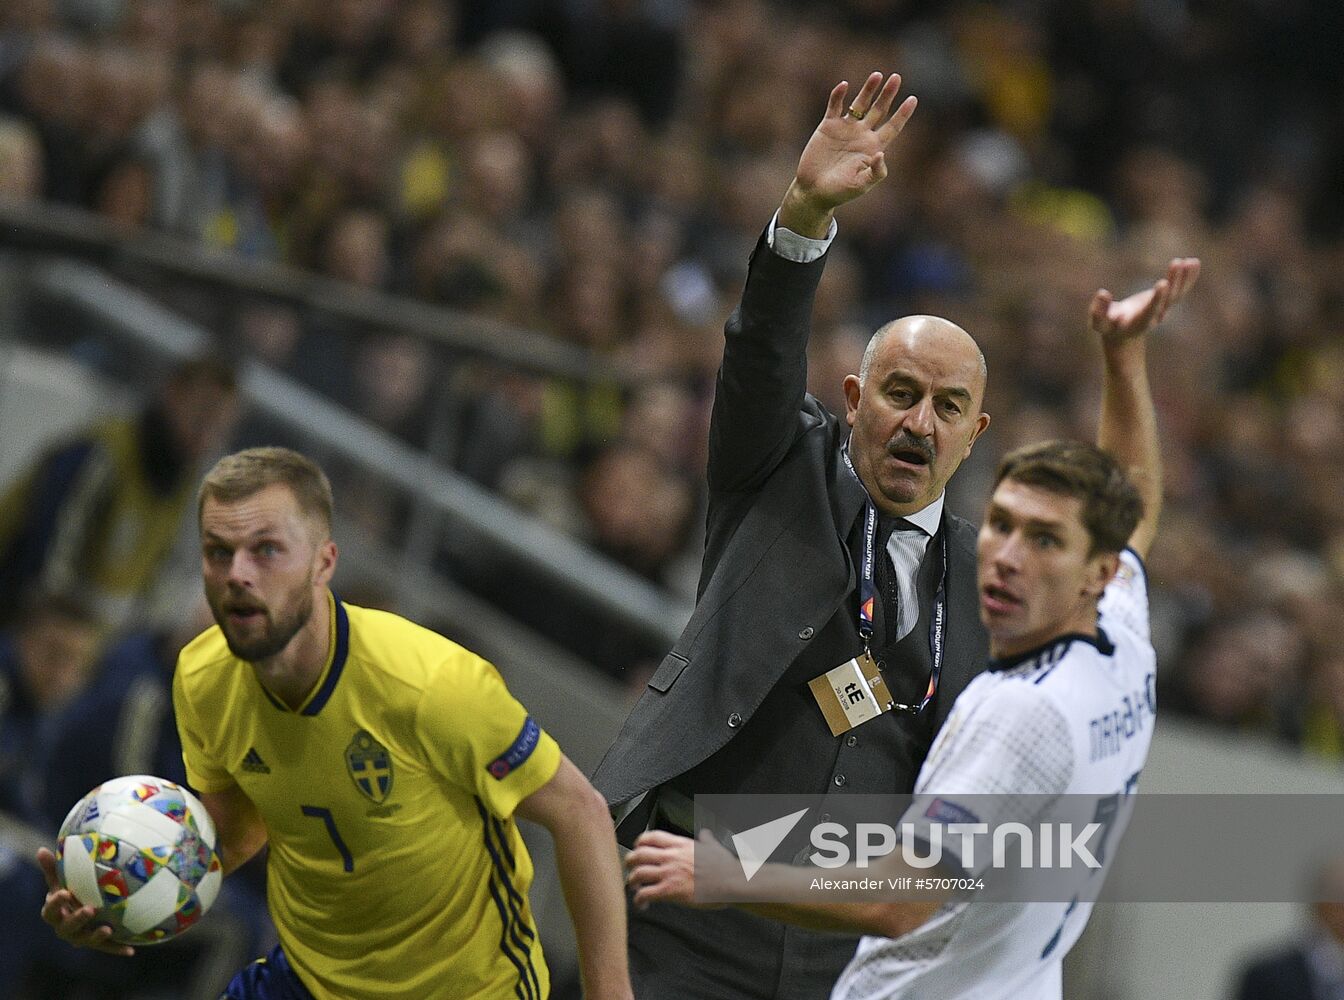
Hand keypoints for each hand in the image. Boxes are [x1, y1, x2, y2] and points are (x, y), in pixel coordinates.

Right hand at [36, 847, 134, 956]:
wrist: (81, 908)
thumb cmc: (70, 890)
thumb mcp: (61, 879)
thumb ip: (53, 867)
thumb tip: (42, 849)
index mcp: (54, 913)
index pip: (50, 910)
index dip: (56, 902)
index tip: (64, 892)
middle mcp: (65, 928)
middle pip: (67, 927)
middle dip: (77, 919)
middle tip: (89, 909)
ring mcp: (80, 937)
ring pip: (85, 940)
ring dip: (96, 936)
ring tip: (107, 929)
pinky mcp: (97, 943)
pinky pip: (107, 948)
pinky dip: (118, 949)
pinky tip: (131, 950)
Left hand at [625, 829, 736, 908]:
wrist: (732, 881)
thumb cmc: (725, 867)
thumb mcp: (714, 847)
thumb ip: (706, 839)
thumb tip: (705, 834)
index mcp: (680, 845)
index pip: (651, 837)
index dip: (639, 842)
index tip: (637, 848)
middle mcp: (671, 856)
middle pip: (639, 853)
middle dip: (629, 861)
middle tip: (630, 868)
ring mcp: (669, 873)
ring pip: (637, 873)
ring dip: (631, 881)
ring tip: (633, 887)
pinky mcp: (670, 891)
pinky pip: (645, 894)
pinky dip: (638, 900)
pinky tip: (641, 905)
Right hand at [780, 72, 917, 235]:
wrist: (814, 191)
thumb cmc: (840, 191)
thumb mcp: (861, 185)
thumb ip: (875, 171)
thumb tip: (881, 153)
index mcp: (873, 147)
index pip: (893, 127)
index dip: (903, 114)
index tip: (913, 99)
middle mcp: (862, 135)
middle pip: (879, 110)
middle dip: (888, 95)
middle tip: (897, 78)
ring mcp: (845, 129)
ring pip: (860, 104)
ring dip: (868, 90)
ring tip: (877, 75)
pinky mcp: (828, 126)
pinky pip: (835, 107)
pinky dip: (838, 96)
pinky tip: (844, 85)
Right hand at [1089, 258, 1200, 346]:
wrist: (1123, 334)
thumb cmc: (1108, 327)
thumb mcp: (1098, 323)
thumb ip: (1098, 310)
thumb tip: (1103, 293)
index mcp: (1138, 321)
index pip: (1150, 309)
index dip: (1157, 297)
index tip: (1163, 283)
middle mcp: (1155, 316)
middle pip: (1168, 299)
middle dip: (1173, 282)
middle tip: (1177, 263)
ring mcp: (1163, 309)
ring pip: (1177, 294)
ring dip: (1184, 277)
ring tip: (1190, 261)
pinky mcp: (1166, 301)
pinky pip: (1180, 290)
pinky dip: (1188, 277)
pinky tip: (1194, 263)